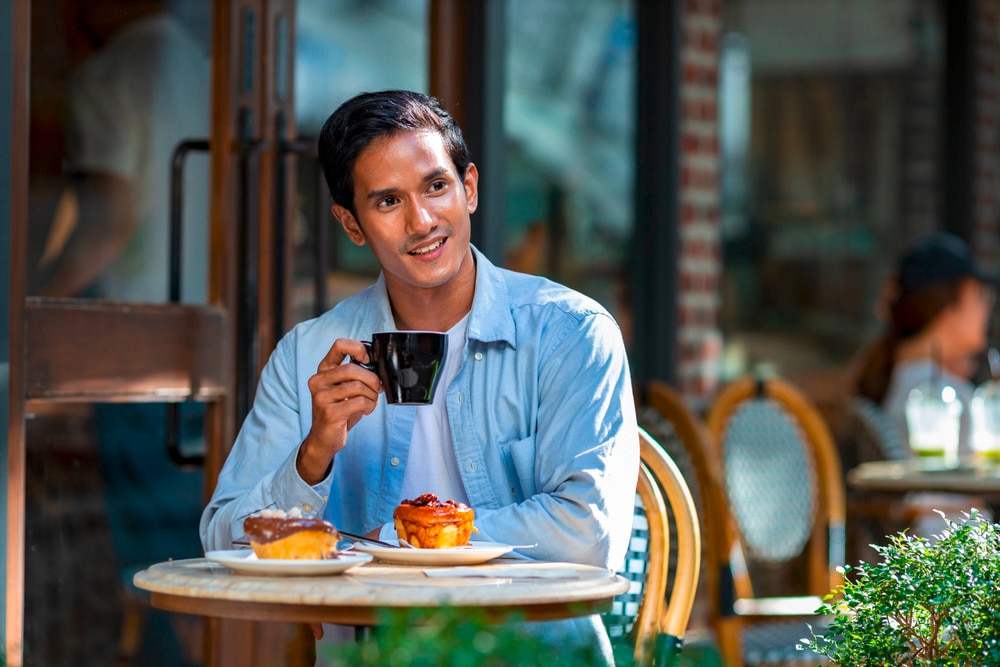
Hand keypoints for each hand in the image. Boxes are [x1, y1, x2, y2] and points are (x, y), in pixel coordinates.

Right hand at [297, 338, 381, 483]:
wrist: (324, 439)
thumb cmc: (340, 412)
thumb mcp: (346, 390)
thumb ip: (357, 376)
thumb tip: (381, 369)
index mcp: (324, 370)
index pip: (339, 345)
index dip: (358, 348)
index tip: (368, 359)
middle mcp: (318, 381)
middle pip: (352, 369)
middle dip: (372, 379)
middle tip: (378, 389)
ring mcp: (321, 397)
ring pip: (357, 386)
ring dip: (372, 395)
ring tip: (371, 403)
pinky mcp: (329, 412)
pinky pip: (359, 402)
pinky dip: (369, 406)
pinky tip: (366, 411)